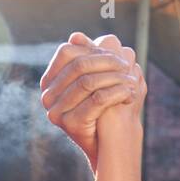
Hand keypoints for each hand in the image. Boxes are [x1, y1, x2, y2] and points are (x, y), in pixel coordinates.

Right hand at [40, 33, 144, 171]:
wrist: (108, 144)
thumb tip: (76, 35)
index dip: (93, 50)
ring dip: (115, 77)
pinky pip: (97, 100)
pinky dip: (117, 92)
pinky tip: (131, 92)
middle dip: (107, 62)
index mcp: (48, 81)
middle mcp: (47, 96)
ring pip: (89, 82)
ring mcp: (56, 111)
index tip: (115, 54)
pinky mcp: (70, 124)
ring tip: (132, 79)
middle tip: (128, 65)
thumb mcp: (94, 78)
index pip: (67, 53)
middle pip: (79, 66)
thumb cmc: (102, 106)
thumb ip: (85, 57)